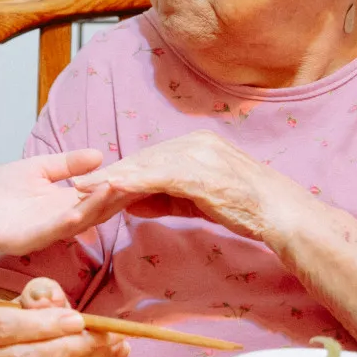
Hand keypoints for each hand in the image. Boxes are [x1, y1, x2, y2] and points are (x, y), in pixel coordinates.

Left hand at [0, 150, 129, 255]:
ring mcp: (48, 230)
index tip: (141, 170)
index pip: (98, 193)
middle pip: (98, 208)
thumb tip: (100, 154)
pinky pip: (55, 230)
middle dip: (118, 195)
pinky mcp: (31, 239)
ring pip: (81, 219)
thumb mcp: (37, 169)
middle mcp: (62, 218)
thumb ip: (66, 164)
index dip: (118, 183)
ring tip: (118, 189)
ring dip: (99, 206)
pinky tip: (82, 211)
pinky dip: (70, 220)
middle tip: (143, 180)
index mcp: (64, 202)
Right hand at [0, 278, 128, 356]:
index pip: (6, 329)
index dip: (43, 325)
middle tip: (105, 332)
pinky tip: (116, 355)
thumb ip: (40, 293)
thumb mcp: (24, 299)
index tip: (78, 318)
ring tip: (116, 342)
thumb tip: (52, 300)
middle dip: (71, 346)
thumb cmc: (18, 323)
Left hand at [68, 131, 316, 243]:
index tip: (91, 182)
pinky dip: (134, 182)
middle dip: (109, 173)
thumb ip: (165, 197)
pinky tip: (113, 189)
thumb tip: (131, 201)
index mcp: (196, 145)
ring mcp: (199, 156)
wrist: (280, 214)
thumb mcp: (198, 200)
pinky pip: (160, 177)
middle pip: (143, 159)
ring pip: (146, 166)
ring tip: (83, 188)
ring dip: (113, 177)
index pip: (150, 158)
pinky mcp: (201, 173)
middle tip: (76, 186)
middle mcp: (196, 143)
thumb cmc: (245, 209)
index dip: (120, 171)